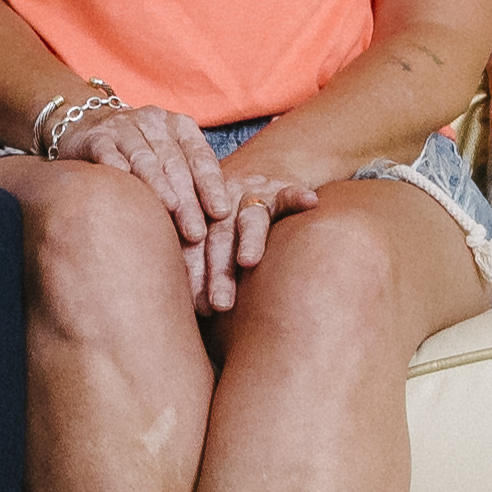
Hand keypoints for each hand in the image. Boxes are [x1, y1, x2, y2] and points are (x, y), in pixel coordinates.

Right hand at [58, 103, 229, 245]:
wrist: (89, 124)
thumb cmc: (140, 153)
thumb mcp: (168, 158)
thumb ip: (188, 184)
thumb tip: (214, 231)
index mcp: (179, 127)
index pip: (200, 157)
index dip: (211, 185)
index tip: (221, 212)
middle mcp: (153, 122)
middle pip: (174, 163)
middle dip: (187, 199)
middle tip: (196, 232)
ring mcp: (123, 127)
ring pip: (144, 157)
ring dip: (158, 185)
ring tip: (170, 210)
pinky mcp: (95, 136)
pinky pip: (106, 151)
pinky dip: (115, 165)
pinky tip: (123, 181)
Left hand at [186, 153, 329, 312]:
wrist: (261, 171)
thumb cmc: (231, 227)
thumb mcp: (208, 241)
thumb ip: (197, 269)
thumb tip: (181, 320)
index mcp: (197, 220)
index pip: (192, 251)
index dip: (192, 276)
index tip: (194, 309)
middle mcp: (221, 205)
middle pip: (217, 239)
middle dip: (217, 272)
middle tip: (217, 305)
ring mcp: (250, 194)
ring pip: (250, 218)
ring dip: (249, 239)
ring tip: (247, 261)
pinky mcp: (280, 188)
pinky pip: (290, 193)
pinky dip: (298, 197)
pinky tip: (310, 202)